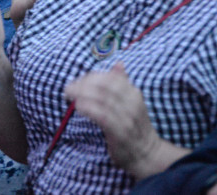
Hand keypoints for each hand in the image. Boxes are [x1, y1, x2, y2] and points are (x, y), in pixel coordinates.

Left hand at [64, 62, 170, 178]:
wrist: (147, 153)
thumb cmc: (134, 126)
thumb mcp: (131, 102)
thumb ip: (123, 84)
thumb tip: (118, 63)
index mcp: (133, 93)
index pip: (109, 78)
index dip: (90, 77)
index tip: (77, 81)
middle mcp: (132, 103)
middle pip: (104, 86)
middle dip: (82, 84)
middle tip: (68, 88)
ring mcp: (127, 118)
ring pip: (101, 99)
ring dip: (82, 94)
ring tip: (69, 95)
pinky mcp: (120, 132)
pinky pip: (102, 115)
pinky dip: (88, 108)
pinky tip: (78, 106)